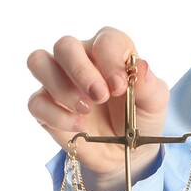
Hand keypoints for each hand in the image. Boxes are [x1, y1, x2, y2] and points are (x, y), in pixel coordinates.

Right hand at [27, 26, 168, 185]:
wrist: (126, 152)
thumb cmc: (140, 118)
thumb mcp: (154, 103)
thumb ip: (149, 85)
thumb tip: (140, 66)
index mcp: (109, 52)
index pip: (105, 39)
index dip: (110, 59)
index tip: (120, 87)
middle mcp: (80, 60)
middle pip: (65, 45)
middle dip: (81, 70)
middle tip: (100, 96)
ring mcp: (58, 81)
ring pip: (38, 61)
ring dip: (61, 86)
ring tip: (86, 109)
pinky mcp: (45, 106)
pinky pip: (36, 102)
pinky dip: (57, 116)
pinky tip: (79, 127)